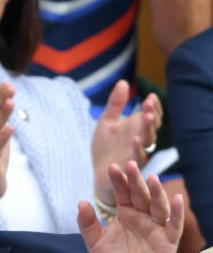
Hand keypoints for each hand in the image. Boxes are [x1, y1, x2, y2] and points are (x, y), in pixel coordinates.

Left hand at [78, 161, 182, 252]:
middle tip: (131, 164)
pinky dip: (176, 213)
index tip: (112, 167)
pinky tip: (177, 199)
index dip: (118, 181)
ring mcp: (156, 228)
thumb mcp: (95, 243)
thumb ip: (88, 224)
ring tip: (153, 178)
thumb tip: (81, 202)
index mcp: (125, 214)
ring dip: (156, 193)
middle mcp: (142, 217)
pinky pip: (173, 225)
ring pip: (158, 207)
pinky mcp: (167, 242)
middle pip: (140, 195)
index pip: (122, 193)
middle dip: (136, 180)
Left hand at [91, 81, 161, 204]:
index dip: (153, 107)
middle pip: (151, 127)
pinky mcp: (127, 165)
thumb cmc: (105, 147)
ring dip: (146, 128)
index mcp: (137, 129)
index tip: (150, 96)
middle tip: (148, 103)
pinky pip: (135, 157)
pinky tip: (134, 138)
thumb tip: (123, 82)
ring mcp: (135, 153)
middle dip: (151, 115)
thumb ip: (115, 104)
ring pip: (146, 141)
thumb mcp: (107, 122)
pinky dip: (136, 148)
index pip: (151, 116)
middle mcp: (140, 141)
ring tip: (145, 116)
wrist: (99, 171)